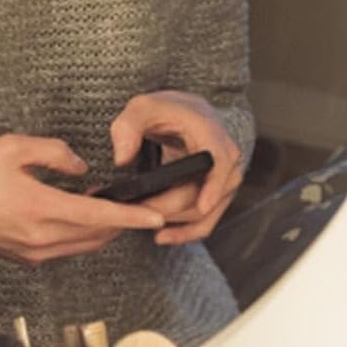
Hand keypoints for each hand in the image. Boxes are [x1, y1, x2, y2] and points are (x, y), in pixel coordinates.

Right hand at [0, 134, 164, 264]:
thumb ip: (54, 153)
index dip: (132, 216)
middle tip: (140, 203)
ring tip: (113, 207)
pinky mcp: (25, 257)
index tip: (156, 216)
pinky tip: (83, 217)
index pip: (99, 216)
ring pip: (84, 245)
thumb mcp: (13, 149)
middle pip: (98, 236)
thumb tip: (80, 167)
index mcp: (41, 209)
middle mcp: (40, 238)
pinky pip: (65, 249)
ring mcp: (33, 252)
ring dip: (103, 229)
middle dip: (123, 222)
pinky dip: (82, 235)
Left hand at [110, 91, 242, 245]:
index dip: (214, 185)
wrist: (181, 115)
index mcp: (210, 133)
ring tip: (145, 226)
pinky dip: (187, 233)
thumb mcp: (141, 108)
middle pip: (206, 193)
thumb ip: (128, 127)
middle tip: (138, 214)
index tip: (204, 206)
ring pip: (208, 212)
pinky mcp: (213, 194)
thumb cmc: (163, 111)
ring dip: (177, 224)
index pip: (220, 161)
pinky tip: (164, 238)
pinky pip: (206, 220)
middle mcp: (224, 157)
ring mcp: (222, 179)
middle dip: (172, 208)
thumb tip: (122, 159)